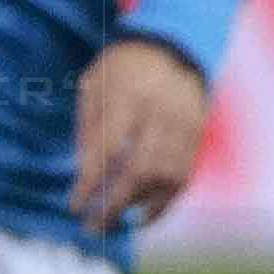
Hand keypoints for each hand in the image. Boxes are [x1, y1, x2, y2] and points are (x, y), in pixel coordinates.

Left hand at [70, 37, 209, 238]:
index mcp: (127, 96)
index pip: (108, 148)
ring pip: (168, 176)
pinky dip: (165, 202)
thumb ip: (90, 127)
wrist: (173, 47)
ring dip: (140, 206)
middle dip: (115, 203)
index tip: (74, 206)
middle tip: (93, 227)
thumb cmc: (122, 69)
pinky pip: (185, 176)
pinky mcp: (198, 136)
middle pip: (141, 168)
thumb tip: (85, 174)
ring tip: (113, 222)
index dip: (91, 181)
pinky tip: (144, 217)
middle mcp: (161, 113)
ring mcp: (185, 125)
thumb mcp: (94, 85)